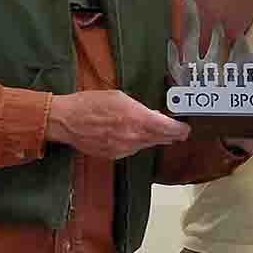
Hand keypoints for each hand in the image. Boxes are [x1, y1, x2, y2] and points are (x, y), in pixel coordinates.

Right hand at [47, 90, 190, 159]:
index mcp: (137, 120)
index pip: (168, 129)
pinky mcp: (114, 155)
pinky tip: (133, 135)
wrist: (66, 121)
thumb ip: (140, 108)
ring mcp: (124, 149)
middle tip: (178, 131)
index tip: (185, 128)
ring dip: (153, 138)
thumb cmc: (91, 103)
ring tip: (156, 130)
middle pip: (160, 139)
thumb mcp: (119, 97)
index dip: (180, 130)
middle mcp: (134, 137)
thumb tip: (155, 116)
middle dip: (170, 135)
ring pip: (147, 145)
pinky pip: (132, 150)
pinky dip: (137, 143)